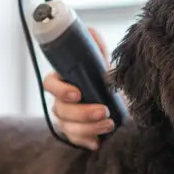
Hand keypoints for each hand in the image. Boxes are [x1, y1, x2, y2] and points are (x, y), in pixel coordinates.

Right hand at [43, 27, 116, 150]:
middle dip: (82, 112)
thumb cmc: (107, 81)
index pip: (50, 84)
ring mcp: (67, 119)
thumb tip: (90, 30)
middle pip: (60, 109)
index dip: (60, 90)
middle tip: (104, 110)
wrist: (122, 101)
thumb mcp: (103, 64)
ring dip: (89, 127)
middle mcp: (61, 101)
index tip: (77, 94)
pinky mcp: (77, 134)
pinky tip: (99, 142)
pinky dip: (87, 142)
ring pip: (68, 127)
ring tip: (110, 124)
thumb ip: (96, 49)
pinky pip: (75, 141)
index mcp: (64, 80)